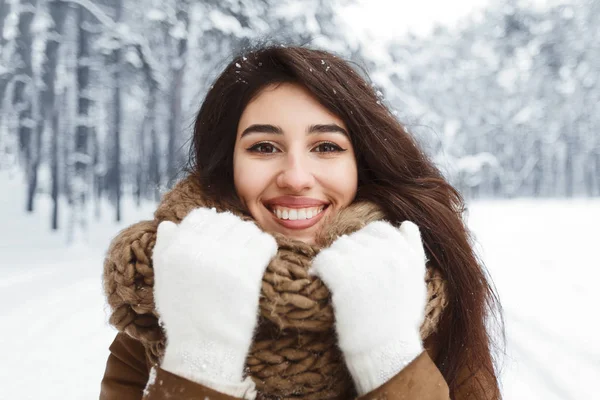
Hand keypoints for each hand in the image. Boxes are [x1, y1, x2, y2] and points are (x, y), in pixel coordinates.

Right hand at [152, 208, 277, 398]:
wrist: (203, 347)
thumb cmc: (184, 316)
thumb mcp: (164, 280)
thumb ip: (165, 249)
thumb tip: (169, 224)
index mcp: (176, 248)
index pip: (201, 216)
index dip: (214, 225)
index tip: (221, 238)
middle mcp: (198, 248)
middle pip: (227, 220)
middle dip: (234, 232)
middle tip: (238, 249)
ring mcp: (223, 257)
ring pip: (247, 228)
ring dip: (251, 239)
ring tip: (250, 254)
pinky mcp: (246, 269)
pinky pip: (264, 241)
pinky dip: (267, 247)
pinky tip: (264, 258)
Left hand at [309, 220, 427, 394]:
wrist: (384, 352)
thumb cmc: (398, 321)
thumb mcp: (416, 283)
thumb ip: (413, 251)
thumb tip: (407, 224)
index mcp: (408, 255)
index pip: (380, 230)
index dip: (366, 242)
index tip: (359, 259)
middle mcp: (390, 256)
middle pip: (357, 237)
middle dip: (349, 252)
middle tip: (345, 273)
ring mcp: (367, 265)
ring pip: (339, 245)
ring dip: (334, 259)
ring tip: (334, 278)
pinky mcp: (345, 277)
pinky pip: (324, 258)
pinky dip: (318, 267)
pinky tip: (318, 277)